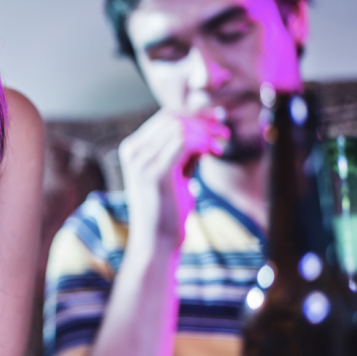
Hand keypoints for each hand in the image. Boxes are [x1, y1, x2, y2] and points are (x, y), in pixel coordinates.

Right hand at [117, 110, 228, 247]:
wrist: (156, 240)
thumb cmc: (167, 209)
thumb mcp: (173, 173)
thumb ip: (183, 151)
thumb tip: (204, 127)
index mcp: (133, 148)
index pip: (166, 116)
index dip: (195, 115)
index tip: (217, 122)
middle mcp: (133, 151)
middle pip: (173, 117)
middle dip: (203, 121)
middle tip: (223, 133)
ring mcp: (141, 160)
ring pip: (180, 126)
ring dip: (206, 132)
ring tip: (220, 145)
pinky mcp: (155, 172)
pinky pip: (183, 141)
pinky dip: (203, 142)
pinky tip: (215, 152)